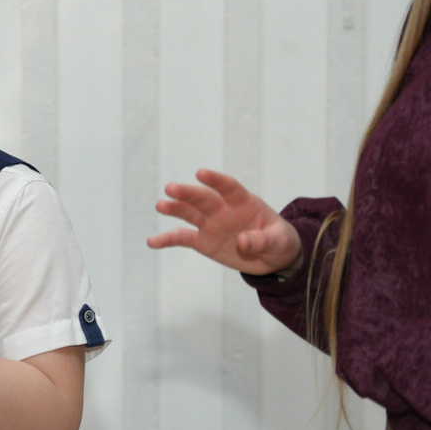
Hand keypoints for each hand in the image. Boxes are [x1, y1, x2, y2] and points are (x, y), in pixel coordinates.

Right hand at [148, 169, 301, 274]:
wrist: (271, 256)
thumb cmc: (278, 241)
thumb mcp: (278, 241)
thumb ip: (261, 240)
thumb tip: (242, 241)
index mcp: (244, 202)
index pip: (229, 187)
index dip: (216, 180)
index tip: (201, 173)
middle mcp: (223, 209)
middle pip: (203, 198)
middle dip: (188, 193)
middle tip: (171, 188)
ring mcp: (211, 224)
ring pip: (189, 213)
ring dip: (175, 208)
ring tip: (160, 205)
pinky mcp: (202, 241)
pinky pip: (182, 238)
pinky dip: (167, 239)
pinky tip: (152, 241)